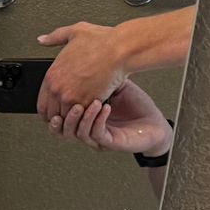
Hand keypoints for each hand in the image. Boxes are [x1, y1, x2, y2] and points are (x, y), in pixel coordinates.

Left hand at [37, 21, 130, 116]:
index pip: (41, 105)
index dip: (49, 110)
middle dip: (60, 116)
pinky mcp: (86, 103)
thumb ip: (55, 37)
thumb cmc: (103, 40)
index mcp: (52, 75)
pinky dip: (86, 117)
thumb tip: (42, 39)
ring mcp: (71, 98)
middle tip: (70, 114)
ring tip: (82, 113)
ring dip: (74, 118)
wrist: (121, 49)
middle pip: (52, 115)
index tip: (56, 110)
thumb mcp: (74, 32)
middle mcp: (58, 89)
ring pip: (66, 118)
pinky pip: (81, 118)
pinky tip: (91, 110)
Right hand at [47, 80, 171, 156]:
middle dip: (63, 116)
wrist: (155, 123)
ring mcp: (97, 138)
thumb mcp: (113, 88)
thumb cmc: (136, 107)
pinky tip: (104, 107)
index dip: (54, 109)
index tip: (56, 94)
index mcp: (84, 120)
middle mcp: (88, 131)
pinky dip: (98, 120)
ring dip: (81, 118)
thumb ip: (96, 80)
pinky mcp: (109, 143)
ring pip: (77, 133)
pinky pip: (97, 134)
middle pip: (61, 130)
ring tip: (91, 102)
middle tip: (67, 101)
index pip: (59, 117)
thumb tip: (81, 65)